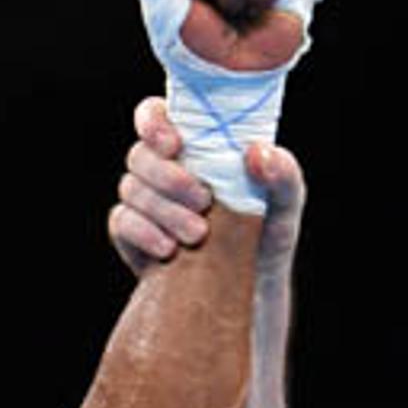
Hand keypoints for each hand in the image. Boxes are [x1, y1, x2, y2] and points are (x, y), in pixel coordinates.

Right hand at [108, 98, 304, 282]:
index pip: (156, 115)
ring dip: (163, 209)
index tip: (174, 144)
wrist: (246, 293)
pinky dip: (144, 233)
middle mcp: (163, 168)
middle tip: (204, 201)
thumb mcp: (285, 207)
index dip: (153, 121)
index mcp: (195, 147)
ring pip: (131, 188)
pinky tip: (169, 249)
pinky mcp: (130, 234)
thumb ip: (283, 176)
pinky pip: (122, 222)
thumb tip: (257, 151)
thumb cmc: (266, 239)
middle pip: (140, 154)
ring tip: (198, 234)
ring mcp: (143, 201)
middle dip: (168, 176)